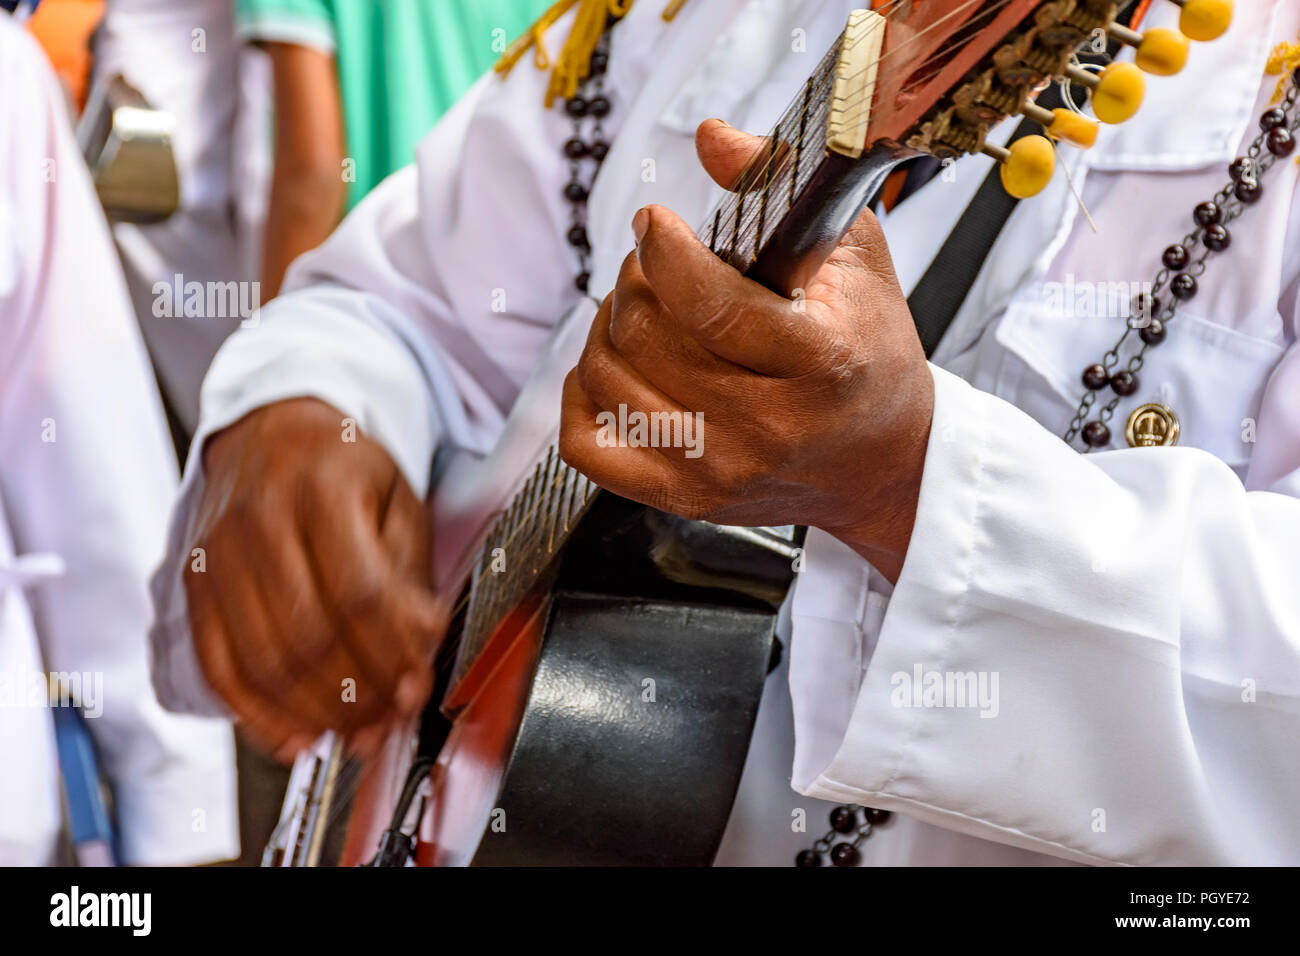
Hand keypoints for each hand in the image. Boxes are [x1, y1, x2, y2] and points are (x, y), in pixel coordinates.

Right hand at [185, 398, 442, 760]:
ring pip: (263, 659)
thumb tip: (418, 648)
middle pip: (308, 634)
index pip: (359, 592)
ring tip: (354, 735)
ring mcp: (217, 554)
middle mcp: (260, 519)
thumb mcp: (398, 501)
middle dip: (356, 694)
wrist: (270, 429)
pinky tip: (294, 738)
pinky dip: (257, 714)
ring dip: (314, 714)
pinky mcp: (194, 584)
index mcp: (324, 488)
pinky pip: (219, 665)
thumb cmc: (344, 470)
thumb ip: (409, 576)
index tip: (416, 687)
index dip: (390, 653)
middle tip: (388, 722)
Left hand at [559, 120, 934, 581]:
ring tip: (638, 311)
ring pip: (608, 382)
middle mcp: (768, 429)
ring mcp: (721, 472)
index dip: (663, 253)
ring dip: (607, 329)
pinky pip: (588, 444)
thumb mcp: (857, 260)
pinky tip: (610, 369)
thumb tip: (711, 138)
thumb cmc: (868, 356)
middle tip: (651, 266)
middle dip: (634, 281)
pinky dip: (580, 396)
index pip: (711, 307)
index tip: (655, 226)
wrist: (882, 465)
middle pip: (647, 340)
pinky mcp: (686, 499)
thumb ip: (785, 189)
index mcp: (821, 365)